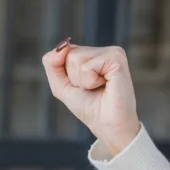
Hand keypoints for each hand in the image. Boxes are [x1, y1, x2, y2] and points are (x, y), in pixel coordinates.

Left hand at [43, 42, 140, 156]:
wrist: (106, 124)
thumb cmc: (88, 106)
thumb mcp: (61, 85)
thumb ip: (52, 63)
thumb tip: (62, 46)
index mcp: (91, 54)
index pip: (61, 51)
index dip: (64, 74)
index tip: (80, 86)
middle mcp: (102, 49)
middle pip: (68, 54)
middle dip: (72, 77)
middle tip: (90, 88)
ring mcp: (112, 52)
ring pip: (75, 58)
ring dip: (81, 80)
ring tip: (97, 87)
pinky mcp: (117, 58)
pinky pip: (86, 66)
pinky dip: (90, 81)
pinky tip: (105, 85)